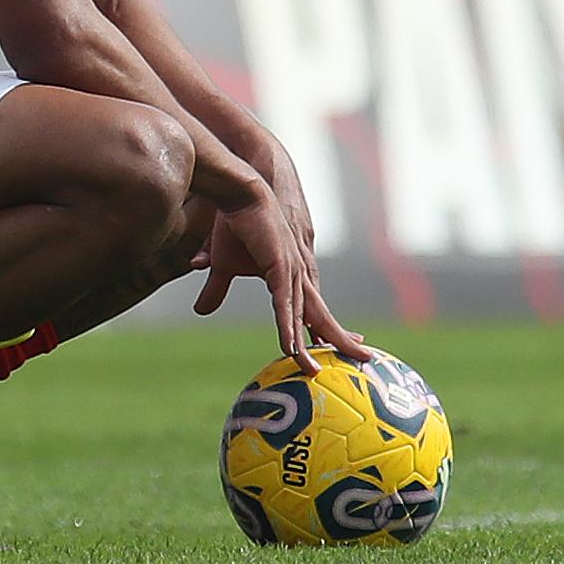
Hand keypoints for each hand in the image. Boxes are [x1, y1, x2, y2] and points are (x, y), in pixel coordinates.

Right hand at [193, 193, 369, 369]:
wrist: (238, 194)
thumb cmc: (234, 225)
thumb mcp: (222, 265)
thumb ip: (216, 288)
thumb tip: (201, 310)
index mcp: (289, 275)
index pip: (313, 308)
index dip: (326, 328)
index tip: (339, 346)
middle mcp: (296, 275)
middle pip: (321, 314)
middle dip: (340, 338)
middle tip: (362, 358)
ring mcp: (290, 270)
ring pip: (303, 316)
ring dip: (307, 344)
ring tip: (312, 370)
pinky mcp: (279, 265)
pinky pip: (284, 303)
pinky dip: (287, 325)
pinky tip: (290, 346)